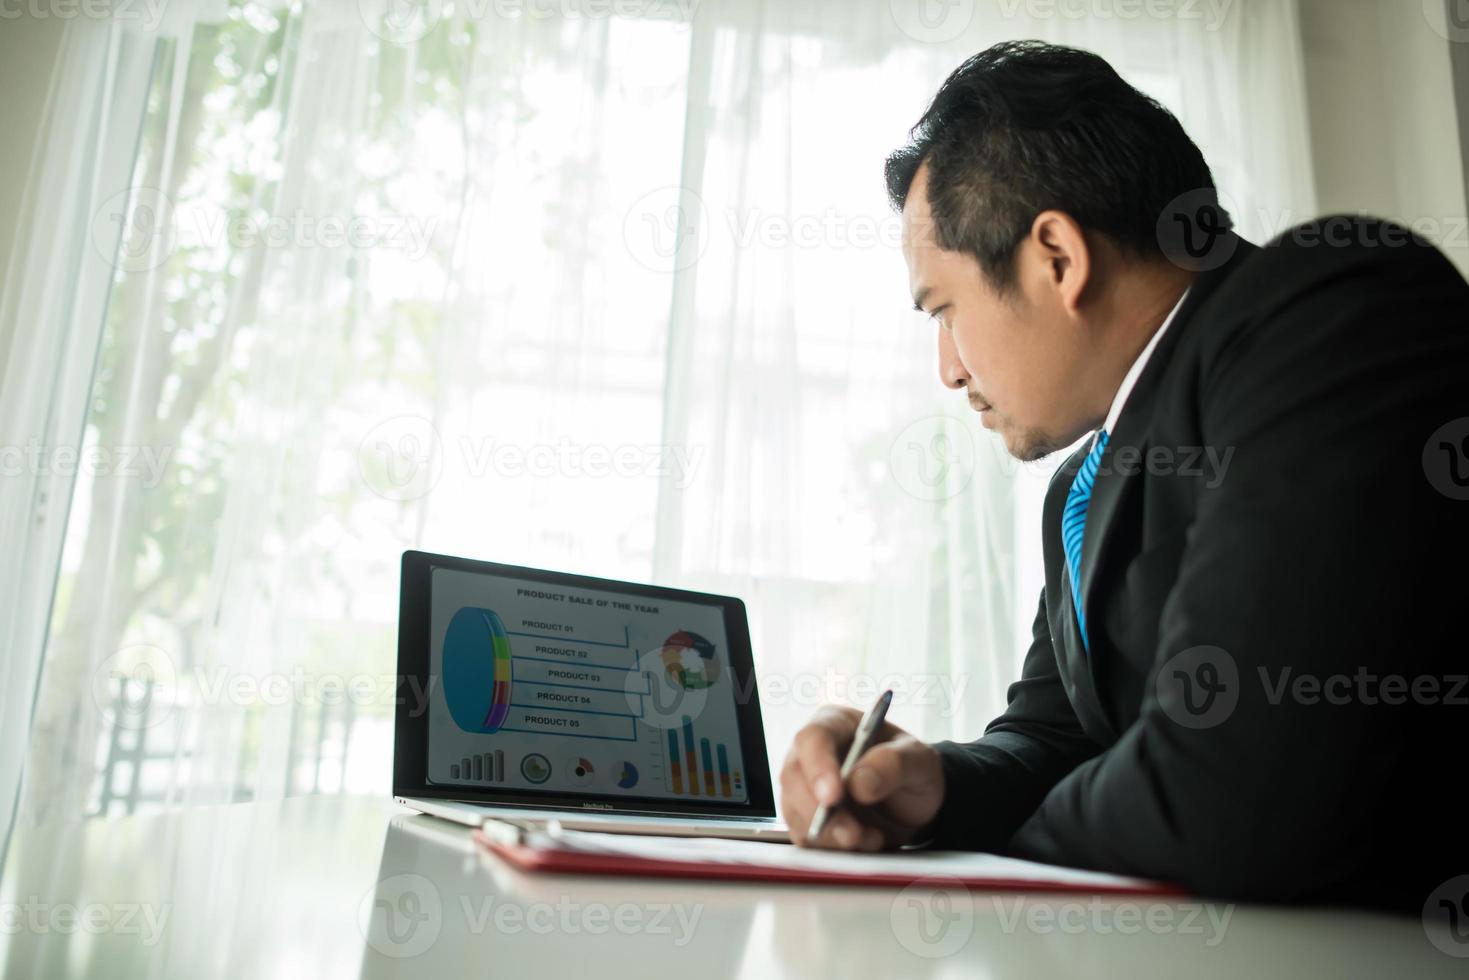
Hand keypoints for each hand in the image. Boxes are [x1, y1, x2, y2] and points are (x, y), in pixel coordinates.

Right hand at [779, 705, 944, 850]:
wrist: (914, 804)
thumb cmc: (913, 770)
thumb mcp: (918, 760)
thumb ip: (893, 764)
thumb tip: (859, 782)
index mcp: (836, 723)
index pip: (813, 738)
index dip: (818, 767)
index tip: (833, 797)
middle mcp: (812, 753)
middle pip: (793, 778)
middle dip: (819, 811)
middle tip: (852, 834)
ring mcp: (804, 786)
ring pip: (795, 811)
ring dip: (830, 834)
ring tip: (870, 838)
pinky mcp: (806, 817)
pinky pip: (804, 836)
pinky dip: (832, 847)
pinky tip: (863, 841)